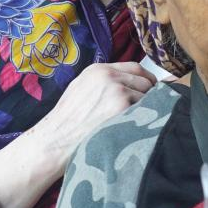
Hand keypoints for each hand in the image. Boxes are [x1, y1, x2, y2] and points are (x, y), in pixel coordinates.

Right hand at [33, 62, 157, 170]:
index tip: (152, 89)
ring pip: (148, 96)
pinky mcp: (123, 107)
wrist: (55, 140)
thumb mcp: (80, 89)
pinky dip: (145, 118)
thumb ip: (103, 82)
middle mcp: (109, 76)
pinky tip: (137, 128)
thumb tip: (128, 84)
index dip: (146, 79)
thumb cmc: (66, 121)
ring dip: (147, 108)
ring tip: (137, 122)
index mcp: (98, 70)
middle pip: (145, 81)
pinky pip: (145, 110)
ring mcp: (117, 91)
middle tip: (147, 110)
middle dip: (150, 95)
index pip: (135, 67)